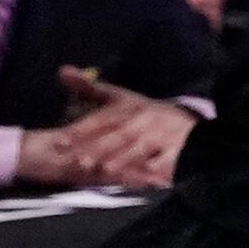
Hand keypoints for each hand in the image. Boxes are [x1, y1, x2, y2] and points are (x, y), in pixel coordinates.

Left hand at [37, 68, 193, 190]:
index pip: (103, 118)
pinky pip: (165, 161)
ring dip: (125, 158)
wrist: (186, 125)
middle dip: (100, 148)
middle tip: (81, 161)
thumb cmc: (144, 113)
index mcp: (130, 106)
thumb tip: (62, 71)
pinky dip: (156, 168)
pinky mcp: (178, 149)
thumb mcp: (120, 97)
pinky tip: (147, 176)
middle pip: (120, 135)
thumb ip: (89, 88)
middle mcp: (146, 119)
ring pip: (141, 148)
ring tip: (107, 169)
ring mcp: (163, 134)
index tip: (62, 141)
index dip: (83, 129)